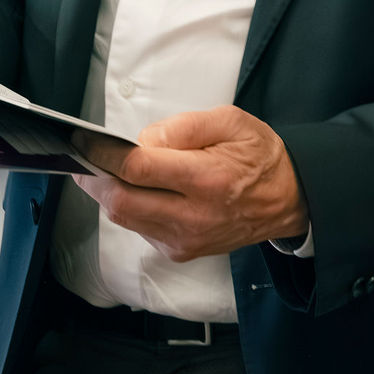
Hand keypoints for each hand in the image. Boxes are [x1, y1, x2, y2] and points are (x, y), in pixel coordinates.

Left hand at [80, 105, 306, 259]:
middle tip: (86, 160)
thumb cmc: (259, 157)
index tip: (86, 142)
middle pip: (120, 202)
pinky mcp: (180, 252)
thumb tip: (141, 142)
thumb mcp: (230, 121)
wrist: (287, 200)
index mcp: (207, 178)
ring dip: (110, 194)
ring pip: (124, 218)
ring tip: (111, 171)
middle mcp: (194, 216)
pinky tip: (143, 191)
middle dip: (95, 179)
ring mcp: (185, 239)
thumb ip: (182, 126)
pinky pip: (140, 229)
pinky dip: (132, 208)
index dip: (104, 154)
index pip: (138, 169)